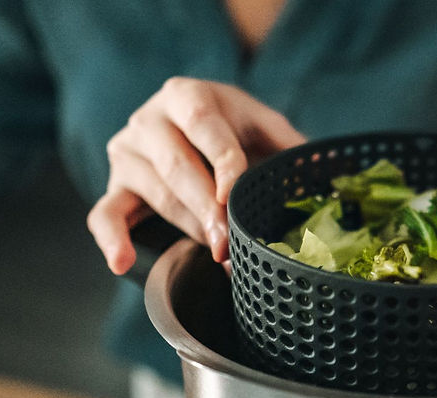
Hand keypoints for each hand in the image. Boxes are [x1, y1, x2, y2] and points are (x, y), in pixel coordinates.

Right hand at [88, 77, 305, 274]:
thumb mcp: (266, 130)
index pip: (204, 126)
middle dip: (208, 208)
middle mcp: (149, 119)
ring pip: (154, 195)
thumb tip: (331, 169)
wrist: (194, 131)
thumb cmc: (236, 133)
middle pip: (177, 166)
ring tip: (219, 256)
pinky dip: (112, 240)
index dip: (222, 162)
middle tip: (231, 241)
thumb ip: (293, 147)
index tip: (235, 196)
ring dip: (189, 228)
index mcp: (187, 96)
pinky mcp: (114, 186)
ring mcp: (127, 153)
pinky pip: (105, 215)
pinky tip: (122, 262)